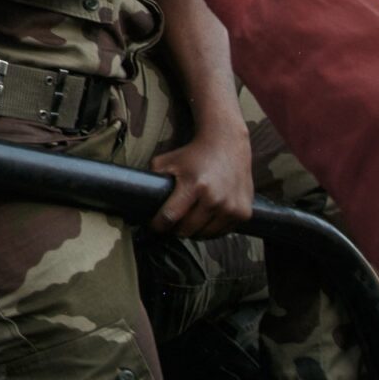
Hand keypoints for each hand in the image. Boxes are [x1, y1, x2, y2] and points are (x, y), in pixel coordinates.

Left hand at [149, 122, 253, 237]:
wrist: (227, 144)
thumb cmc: (192, 154)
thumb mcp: (166, 161)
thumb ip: (152, 179)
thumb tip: (135, 197)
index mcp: (193, 185)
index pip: (170, 216)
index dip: (158, 225)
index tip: (154, 226)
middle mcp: (214, 198)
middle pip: (187, 230)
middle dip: (175, 229)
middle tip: (171, 224)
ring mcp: (230, 207)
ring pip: (205, 235)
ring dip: (194, 232)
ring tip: (187, 221)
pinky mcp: (243, 213)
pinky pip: (222, 232)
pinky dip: (211, 230)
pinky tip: (205, 219)